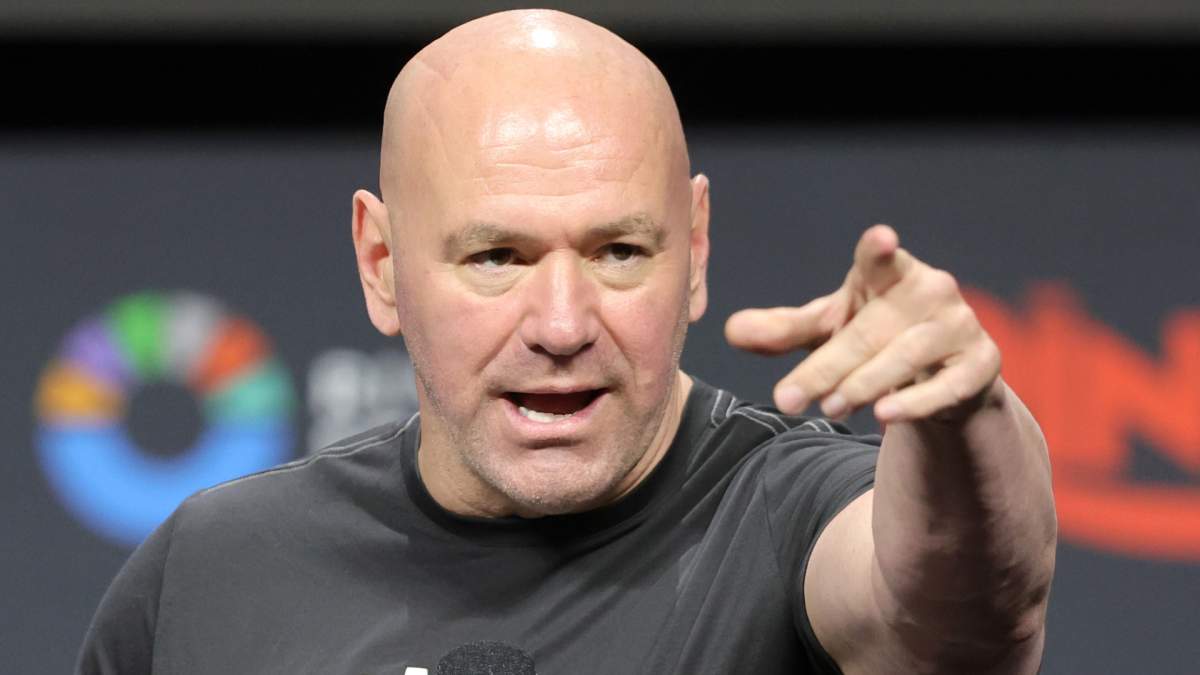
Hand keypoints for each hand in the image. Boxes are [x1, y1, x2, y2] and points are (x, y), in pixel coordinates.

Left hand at [724, 224, 1000, 422]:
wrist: (947, 377)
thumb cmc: (878, 339)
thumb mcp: (829, 331)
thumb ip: (783, 330)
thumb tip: (730, 331)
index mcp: (889, 273)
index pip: (879, 258)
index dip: (878, 249)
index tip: (881, 239)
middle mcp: (930, 290)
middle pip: (869, 330)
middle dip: (826, 367)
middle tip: (786, 398)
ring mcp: (960, 326)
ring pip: (903, 358)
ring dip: (862, 385)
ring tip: (829, 408)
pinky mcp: (981, 364)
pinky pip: (945, 387)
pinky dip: (914, 403)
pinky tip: (884, 416)